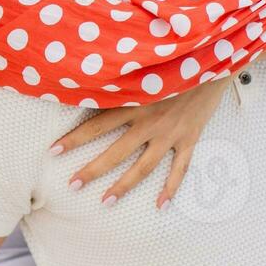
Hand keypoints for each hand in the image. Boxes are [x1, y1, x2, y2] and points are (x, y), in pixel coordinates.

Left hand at [49, 77, 229, 208]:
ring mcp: (170, 134)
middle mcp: (149, 122)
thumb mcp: (142, 70)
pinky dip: (171, 188)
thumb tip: (86, 83)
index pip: (96, 125)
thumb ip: (118, 82)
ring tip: (106, 201)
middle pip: (116, 153)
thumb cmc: (172, 61)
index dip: (74, 139)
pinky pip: (180, 168)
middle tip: (72, 185)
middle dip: (92, 170)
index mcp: (134, 103)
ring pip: (143, 167)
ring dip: (124, 186)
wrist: (212, 60)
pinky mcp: (190, 138)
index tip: (52, 151)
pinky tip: (160, 205)